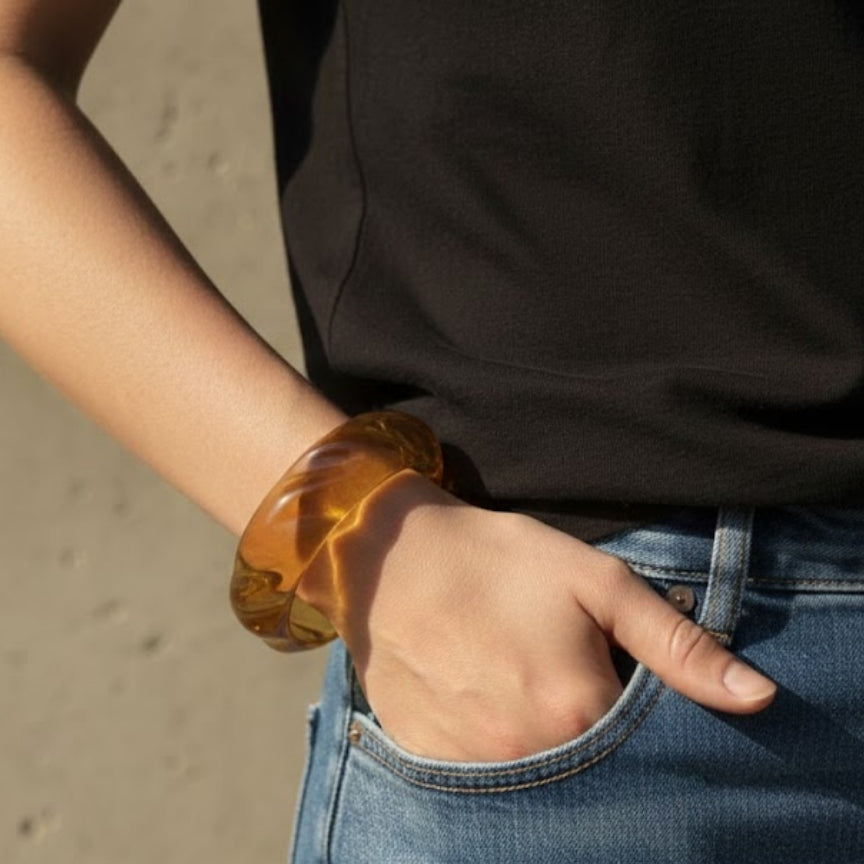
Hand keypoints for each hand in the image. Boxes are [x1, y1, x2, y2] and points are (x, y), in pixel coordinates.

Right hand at [320, 472, 775, 761]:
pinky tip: (479, 690)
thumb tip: (756, 697)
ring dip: (539, 735)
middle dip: (587, 720)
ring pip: (536, 773)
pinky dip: (492, 742)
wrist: (389, 557)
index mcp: (578, 710)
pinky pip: (481, 775)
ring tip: (515, 672)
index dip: (634, 701)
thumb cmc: (496, 559)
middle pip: (590, 764)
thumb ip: (677, 643)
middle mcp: (527, 756)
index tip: (607, 665)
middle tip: (554, 663)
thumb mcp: (595, 580)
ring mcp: (471, 766)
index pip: (646, 743)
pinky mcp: (430, 761)